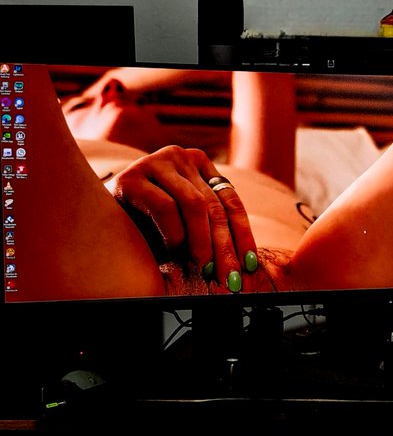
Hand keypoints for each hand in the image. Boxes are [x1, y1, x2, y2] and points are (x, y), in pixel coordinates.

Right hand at [106, 145, 257, 292]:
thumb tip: (247, 263)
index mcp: (200, 165)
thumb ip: (210, 232)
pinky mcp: (133, 176)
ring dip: (202, 243)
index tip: (250, 264)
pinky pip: (166, 208)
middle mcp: (181, 157)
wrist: (98, 218)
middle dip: (225, 247)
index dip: (243, 235)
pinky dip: (174, 235)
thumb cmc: (150, 227)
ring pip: (196, 205)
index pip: (231, 201)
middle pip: (216, 206)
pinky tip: (171, 252)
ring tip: (203, 268)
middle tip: (230, 278)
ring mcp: (157, 162)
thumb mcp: (187, 225)